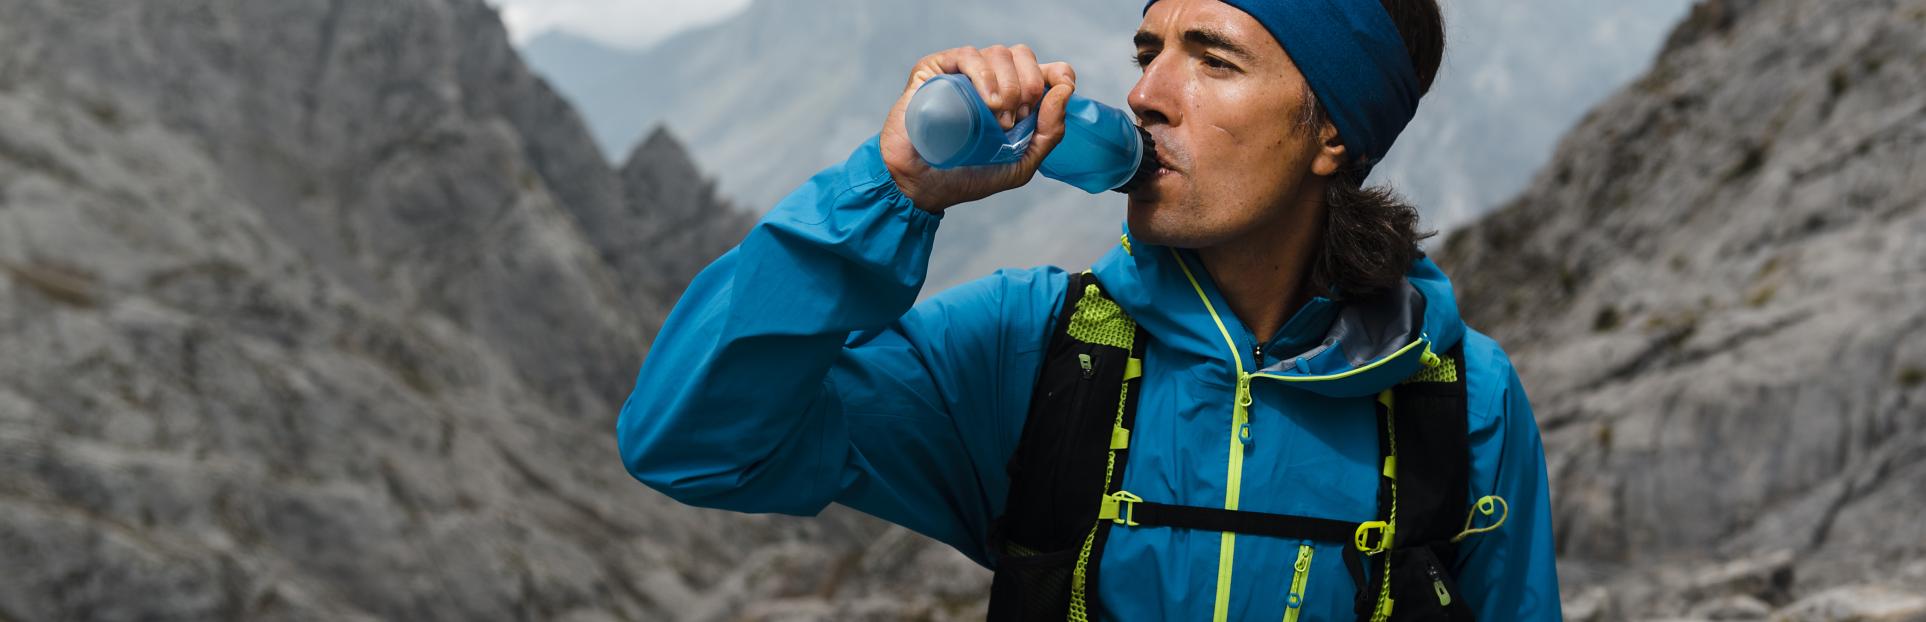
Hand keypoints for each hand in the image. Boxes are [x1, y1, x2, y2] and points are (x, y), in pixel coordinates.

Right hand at [880, 45, 1076, 212]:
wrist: (921, 186)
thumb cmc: (966, 176)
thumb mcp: (1021, 164)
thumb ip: (1050, 133)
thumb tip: (1064, 90)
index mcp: (1013, 99)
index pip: (1047, 69)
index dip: (1058, 76)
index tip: (1058, 93)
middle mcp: (990, 80)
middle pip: (1024, 55)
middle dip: (1030, 84)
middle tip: (1015, 118)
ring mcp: (962, 73)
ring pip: (1000, 53)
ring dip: (1008, 85)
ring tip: (997, 118)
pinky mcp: (935, 69)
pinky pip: (968, 55)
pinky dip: (984, 75)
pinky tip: (986, 102)